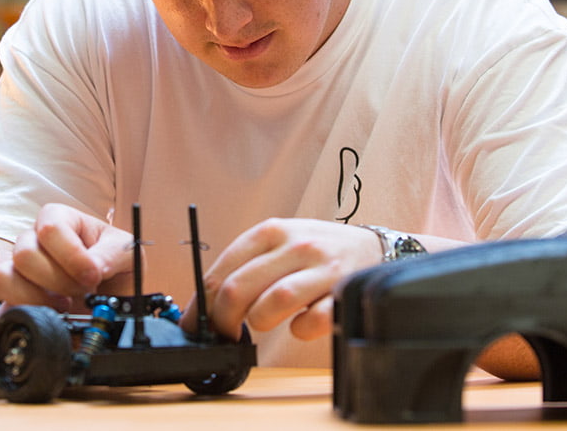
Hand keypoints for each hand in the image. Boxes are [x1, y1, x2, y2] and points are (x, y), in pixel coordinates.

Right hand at [0, 203, 134, 312]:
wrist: (115, 295)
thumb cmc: (117, 265)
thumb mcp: (127, 252)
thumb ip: (112, 254)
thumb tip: (94, 267)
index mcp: (60, 220)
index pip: (50, 228)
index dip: (71, 255)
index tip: (93, 275)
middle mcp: (33, 241)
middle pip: (24, 254)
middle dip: (58, 280)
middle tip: (83, 290)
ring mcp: (20, 271)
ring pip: (3, 278)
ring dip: (37, 298)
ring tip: (65, 306)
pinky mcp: (14, 301)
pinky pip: (0, 309)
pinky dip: (25, 317)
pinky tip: (51, 318)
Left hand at [184, 218, 383, 341]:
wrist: (371, 247)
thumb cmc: (314, 251)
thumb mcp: (279, 242)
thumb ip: (246, 266)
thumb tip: (204, 305)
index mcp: (271, 231)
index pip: (220, 271)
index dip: (201, 306)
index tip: (195, 325)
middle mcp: (295, 245)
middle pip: (239, 289)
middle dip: (223, 321)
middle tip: (225, 333)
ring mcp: (322, 268)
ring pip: (273, 303)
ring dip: (260, 322)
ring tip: (264, 322)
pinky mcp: (344, 292)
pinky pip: (310, 322)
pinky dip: (299, 330)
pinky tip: (299, 322)